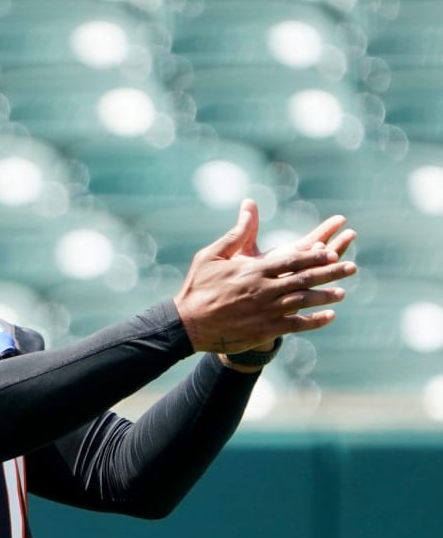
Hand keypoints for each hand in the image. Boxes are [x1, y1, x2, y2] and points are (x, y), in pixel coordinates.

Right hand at [174, 199, 355, 353]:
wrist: (187, 325)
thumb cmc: (197, 288)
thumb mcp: (210, 256)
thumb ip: (235, 234)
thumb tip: (249, 207)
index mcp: (253, 270)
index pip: (293, 259)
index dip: (316, 256)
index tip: (333, 252)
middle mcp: (264, 290)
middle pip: (305, 279)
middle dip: (331, 273)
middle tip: (351, 268)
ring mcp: (265, 311)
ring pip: (304, 302)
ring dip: (325, 297)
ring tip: (341, 294)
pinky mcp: (263, 329)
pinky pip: (296, 325)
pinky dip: (314, 322)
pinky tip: (328, 317)